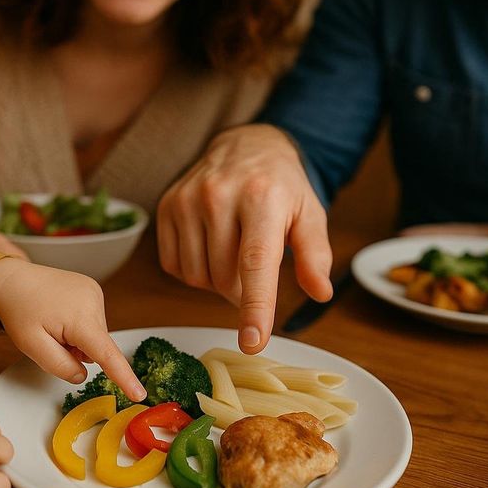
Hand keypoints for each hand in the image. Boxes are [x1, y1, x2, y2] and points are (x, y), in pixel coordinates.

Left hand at [0, 258, 145, 400]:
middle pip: (97, 346)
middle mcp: (94, 300)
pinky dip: (79, 326)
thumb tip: (83, 374)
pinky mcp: (93, 289)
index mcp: (80, 317)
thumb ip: (59, 366)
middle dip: (78, 351)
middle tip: (50, 338)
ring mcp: (95, 292)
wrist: (12, 279)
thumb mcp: (31, 346)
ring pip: (95, 335)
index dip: (124, 377)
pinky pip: (93, 321)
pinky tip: (60, 315)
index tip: (140, 394)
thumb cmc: (19, 310)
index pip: (107, 354)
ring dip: (78, 339)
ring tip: (53, 323)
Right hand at [157, 124, 332, 353]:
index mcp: (262, 198)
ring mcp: (187, 200)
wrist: (244, 145)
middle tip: (256, 273)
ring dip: (217, 282)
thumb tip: (320, 292)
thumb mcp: (310, 213)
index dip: (255, 307)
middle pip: (225, 279)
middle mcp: (218, 196)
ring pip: (197, 277)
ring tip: (233, 254)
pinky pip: (174, 265)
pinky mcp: (166, 207)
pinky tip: (210, 248)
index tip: (253, 341)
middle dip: (243, 292)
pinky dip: (194, 270)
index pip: (255, 262)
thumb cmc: (281, 186)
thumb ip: (315, 255)